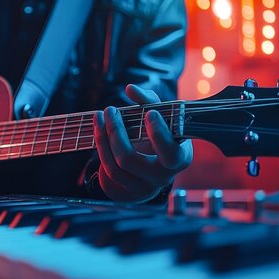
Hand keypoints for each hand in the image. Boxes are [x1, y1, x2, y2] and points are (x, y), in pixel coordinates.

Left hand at [93, 85, 192, 201]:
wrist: (158, 165)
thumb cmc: (163, 134)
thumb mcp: (163, 118)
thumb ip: (149, 101)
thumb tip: (130, 89)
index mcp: (179, 159)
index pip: (170, 153)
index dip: (159, 135)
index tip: (149, 113)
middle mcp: (161, 177)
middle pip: (129, 160)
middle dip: (115, 133)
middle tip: (110, 109)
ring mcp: (143, 187)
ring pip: (114, 166)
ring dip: (102, 139)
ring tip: (99, 116)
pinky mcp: (127, 189)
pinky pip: (108, 173)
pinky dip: (101, 149)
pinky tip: (99, 131)